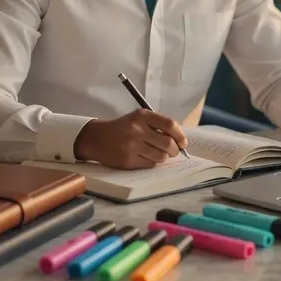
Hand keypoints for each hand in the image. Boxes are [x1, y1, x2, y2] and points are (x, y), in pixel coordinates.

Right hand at [74, 109, 188, 168]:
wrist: (97, 138)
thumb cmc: (123, 128)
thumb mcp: (138, 118)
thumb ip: (157, 125)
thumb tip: (180, 140)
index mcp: (142, 116)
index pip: (170, 124)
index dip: (180, 135)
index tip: (183, 142)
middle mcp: (137, 129)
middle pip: (168, 143)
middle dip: (175, 150)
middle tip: (173, 151)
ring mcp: (132, 146)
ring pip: (161, 156)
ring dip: (163, 157)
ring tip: (158, 154)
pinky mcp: (128, 160)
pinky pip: (150, 164)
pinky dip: (153, 162)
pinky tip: (147, 157)